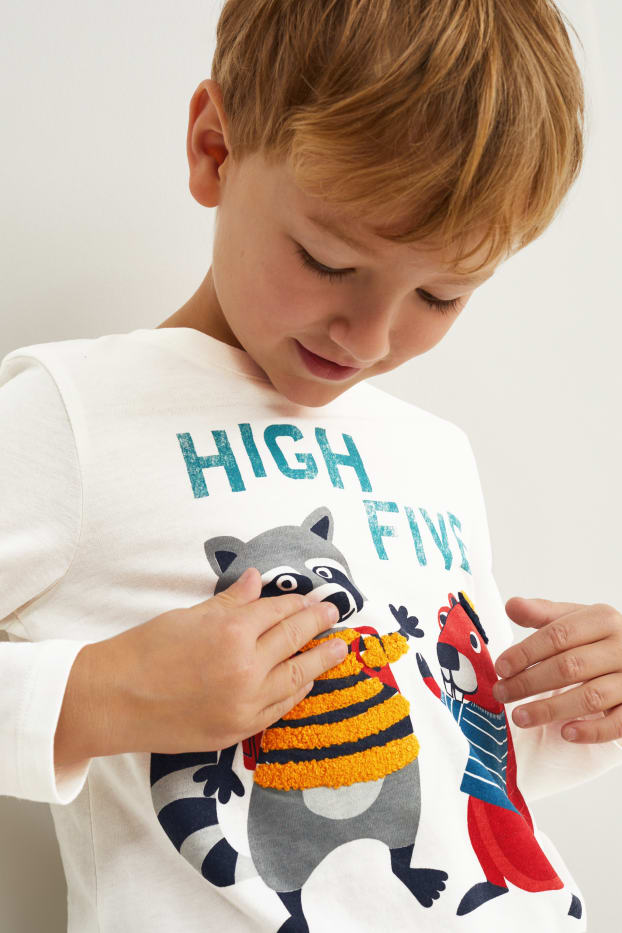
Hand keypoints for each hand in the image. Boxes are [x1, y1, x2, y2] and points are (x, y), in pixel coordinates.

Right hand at [89, 567, 345, 756]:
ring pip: (296, 676)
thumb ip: (230, 601)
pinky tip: (308, 681)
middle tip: (333, 613)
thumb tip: (256, 579)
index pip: (277, 612)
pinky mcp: (238, 729)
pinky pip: (280, 707)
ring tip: (338, 648)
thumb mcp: (189, 616)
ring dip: (320, 660)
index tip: (310, 598)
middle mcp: (246, 667)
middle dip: (316, 624)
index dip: (296, 603)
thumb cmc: (145, 650)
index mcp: (232, 631)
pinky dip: (297, 691)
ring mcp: (245, 703)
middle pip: (293, 640)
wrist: (114, 700)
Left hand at [491, 598, 621, 743]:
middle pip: (569, 666)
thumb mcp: (576, 619)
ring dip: (550, 709)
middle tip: (501, 693)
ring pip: (590, 697)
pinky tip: (565, 733)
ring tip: (519, 716)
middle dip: (530, 682)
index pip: (558, 635)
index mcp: (603, 619)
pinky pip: (617, 723)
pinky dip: (591, 731)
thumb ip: (543, 614)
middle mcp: (621, 647)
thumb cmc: (600, 638)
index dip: (526, 652)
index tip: (501, 668)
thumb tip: (512, 606)